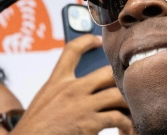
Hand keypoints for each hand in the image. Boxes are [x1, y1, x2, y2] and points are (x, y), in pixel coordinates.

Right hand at [11, 34, 135, 134]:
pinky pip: (117, 118)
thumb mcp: (44, 99)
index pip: (72, 50)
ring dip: (128, 103)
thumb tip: (85, 88)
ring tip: (131, 111)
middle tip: (128, 86)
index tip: (98, 41)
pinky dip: (126, 124)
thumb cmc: (35, 127)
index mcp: (57, 81)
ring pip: (117, 94)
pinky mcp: (90, 123)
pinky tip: (126, 129)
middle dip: (121, 79)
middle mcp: (71, 89)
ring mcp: (82, 105)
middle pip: (106, 72)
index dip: (86, 40)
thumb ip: (61, 89)